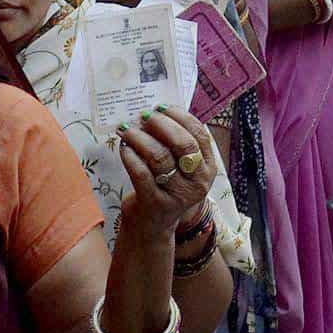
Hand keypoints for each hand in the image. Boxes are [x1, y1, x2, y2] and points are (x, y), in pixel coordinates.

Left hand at [114, 107, 218, 237]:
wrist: (152, 225)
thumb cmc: (165, 186)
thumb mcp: (180, 167)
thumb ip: (177, 142)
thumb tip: (159, 110)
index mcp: (208, 168)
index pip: (199, 134)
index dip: (180, 117)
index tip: (161, 107)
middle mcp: (197, 183)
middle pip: (183, 144)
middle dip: (161, 124)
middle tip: (143, 116)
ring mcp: (177, 195)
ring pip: (159, 157)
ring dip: (140, 138)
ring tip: (127, 130)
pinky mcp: (155, 204)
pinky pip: (141, 173)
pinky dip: (130, 156)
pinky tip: (124, 148)